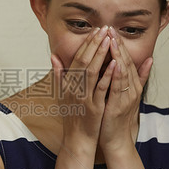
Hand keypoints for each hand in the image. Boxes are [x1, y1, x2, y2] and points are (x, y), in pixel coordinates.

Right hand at [53, 26, 115, 149]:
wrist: (77, 140)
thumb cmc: (73, 116)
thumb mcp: (62, 94)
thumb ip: (59, 75)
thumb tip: (53, 57)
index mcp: (68, 84)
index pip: (77, 58)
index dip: (86, 44)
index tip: (96, 31)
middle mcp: (73, 88)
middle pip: (83, 61)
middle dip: (94, 44)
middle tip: (104, 29)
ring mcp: (83, 97)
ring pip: (91, 71)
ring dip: (100, 55)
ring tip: (109, 40)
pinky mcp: (93, 107)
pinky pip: (100, 88)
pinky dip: (107, 75)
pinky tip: (115, 64)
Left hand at [99, 28, 152, 155]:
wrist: (115, 139)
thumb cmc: (116, 116)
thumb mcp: (126, 94)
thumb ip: (137, 78)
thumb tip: (149, 60)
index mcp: (131, 84)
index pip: (125, 59)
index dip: (119, 44)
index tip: (111, 30)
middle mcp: (132, 88)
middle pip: (126, 62)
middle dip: (118, 45)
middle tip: (110, 28)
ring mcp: (127, 97)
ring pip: (124, 72)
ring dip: (118, 55)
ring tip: (113, 40)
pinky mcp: (120, 106)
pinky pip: (118, 87)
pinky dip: (116, 75)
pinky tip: (114, 63)